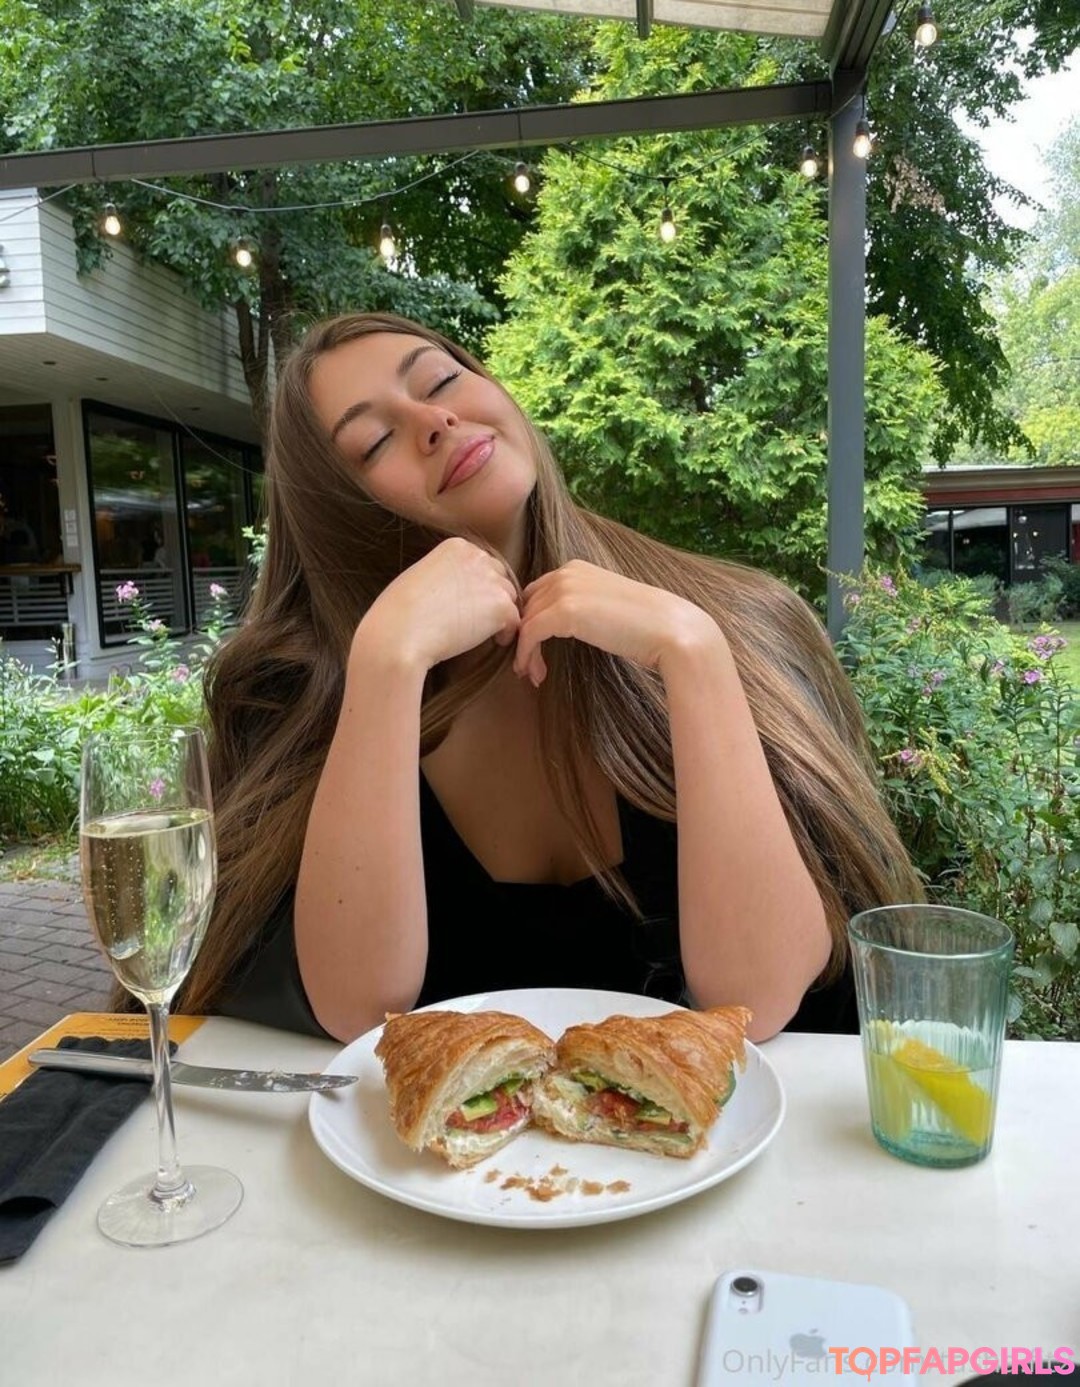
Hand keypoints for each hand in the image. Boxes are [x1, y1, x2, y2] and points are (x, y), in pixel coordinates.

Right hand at [356, 537, 520, 671]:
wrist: (398, 634)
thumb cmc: (398, 613)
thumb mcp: (420, 577)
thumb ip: (447, 576)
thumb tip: (460, 593)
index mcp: (457, 546)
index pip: (482, 564)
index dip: (478, 586)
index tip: (469, 605)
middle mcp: (477, 557)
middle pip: (500, 578)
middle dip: (492, 599)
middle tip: (480, 622)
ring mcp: (491, 580)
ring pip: (509, 599)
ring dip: (499, 616)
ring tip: (483, 634)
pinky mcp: (500, 606)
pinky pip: (515, 621)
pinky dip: (507, 634)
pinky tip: (494, 642)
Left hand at [513, 560, 718, 685]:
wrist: (670, 630)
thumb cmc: (645, 625)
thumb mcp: (605, 606)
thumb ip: (581, 607)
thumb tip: (559, 626)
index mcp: (576, 568)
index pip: (537, 592)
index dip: (532, 620)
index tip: (535, 647)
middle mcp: (566, 572)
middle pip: (528, 607)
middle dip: (526, 637)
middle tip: (530, 667)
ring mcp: (564, 589)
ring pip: (526, 622)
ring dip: (526, 651)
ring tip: (534, 675)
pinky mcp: (563, 611)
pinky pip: (530, 634)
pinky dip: (526, 655)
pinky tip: (534, 674)